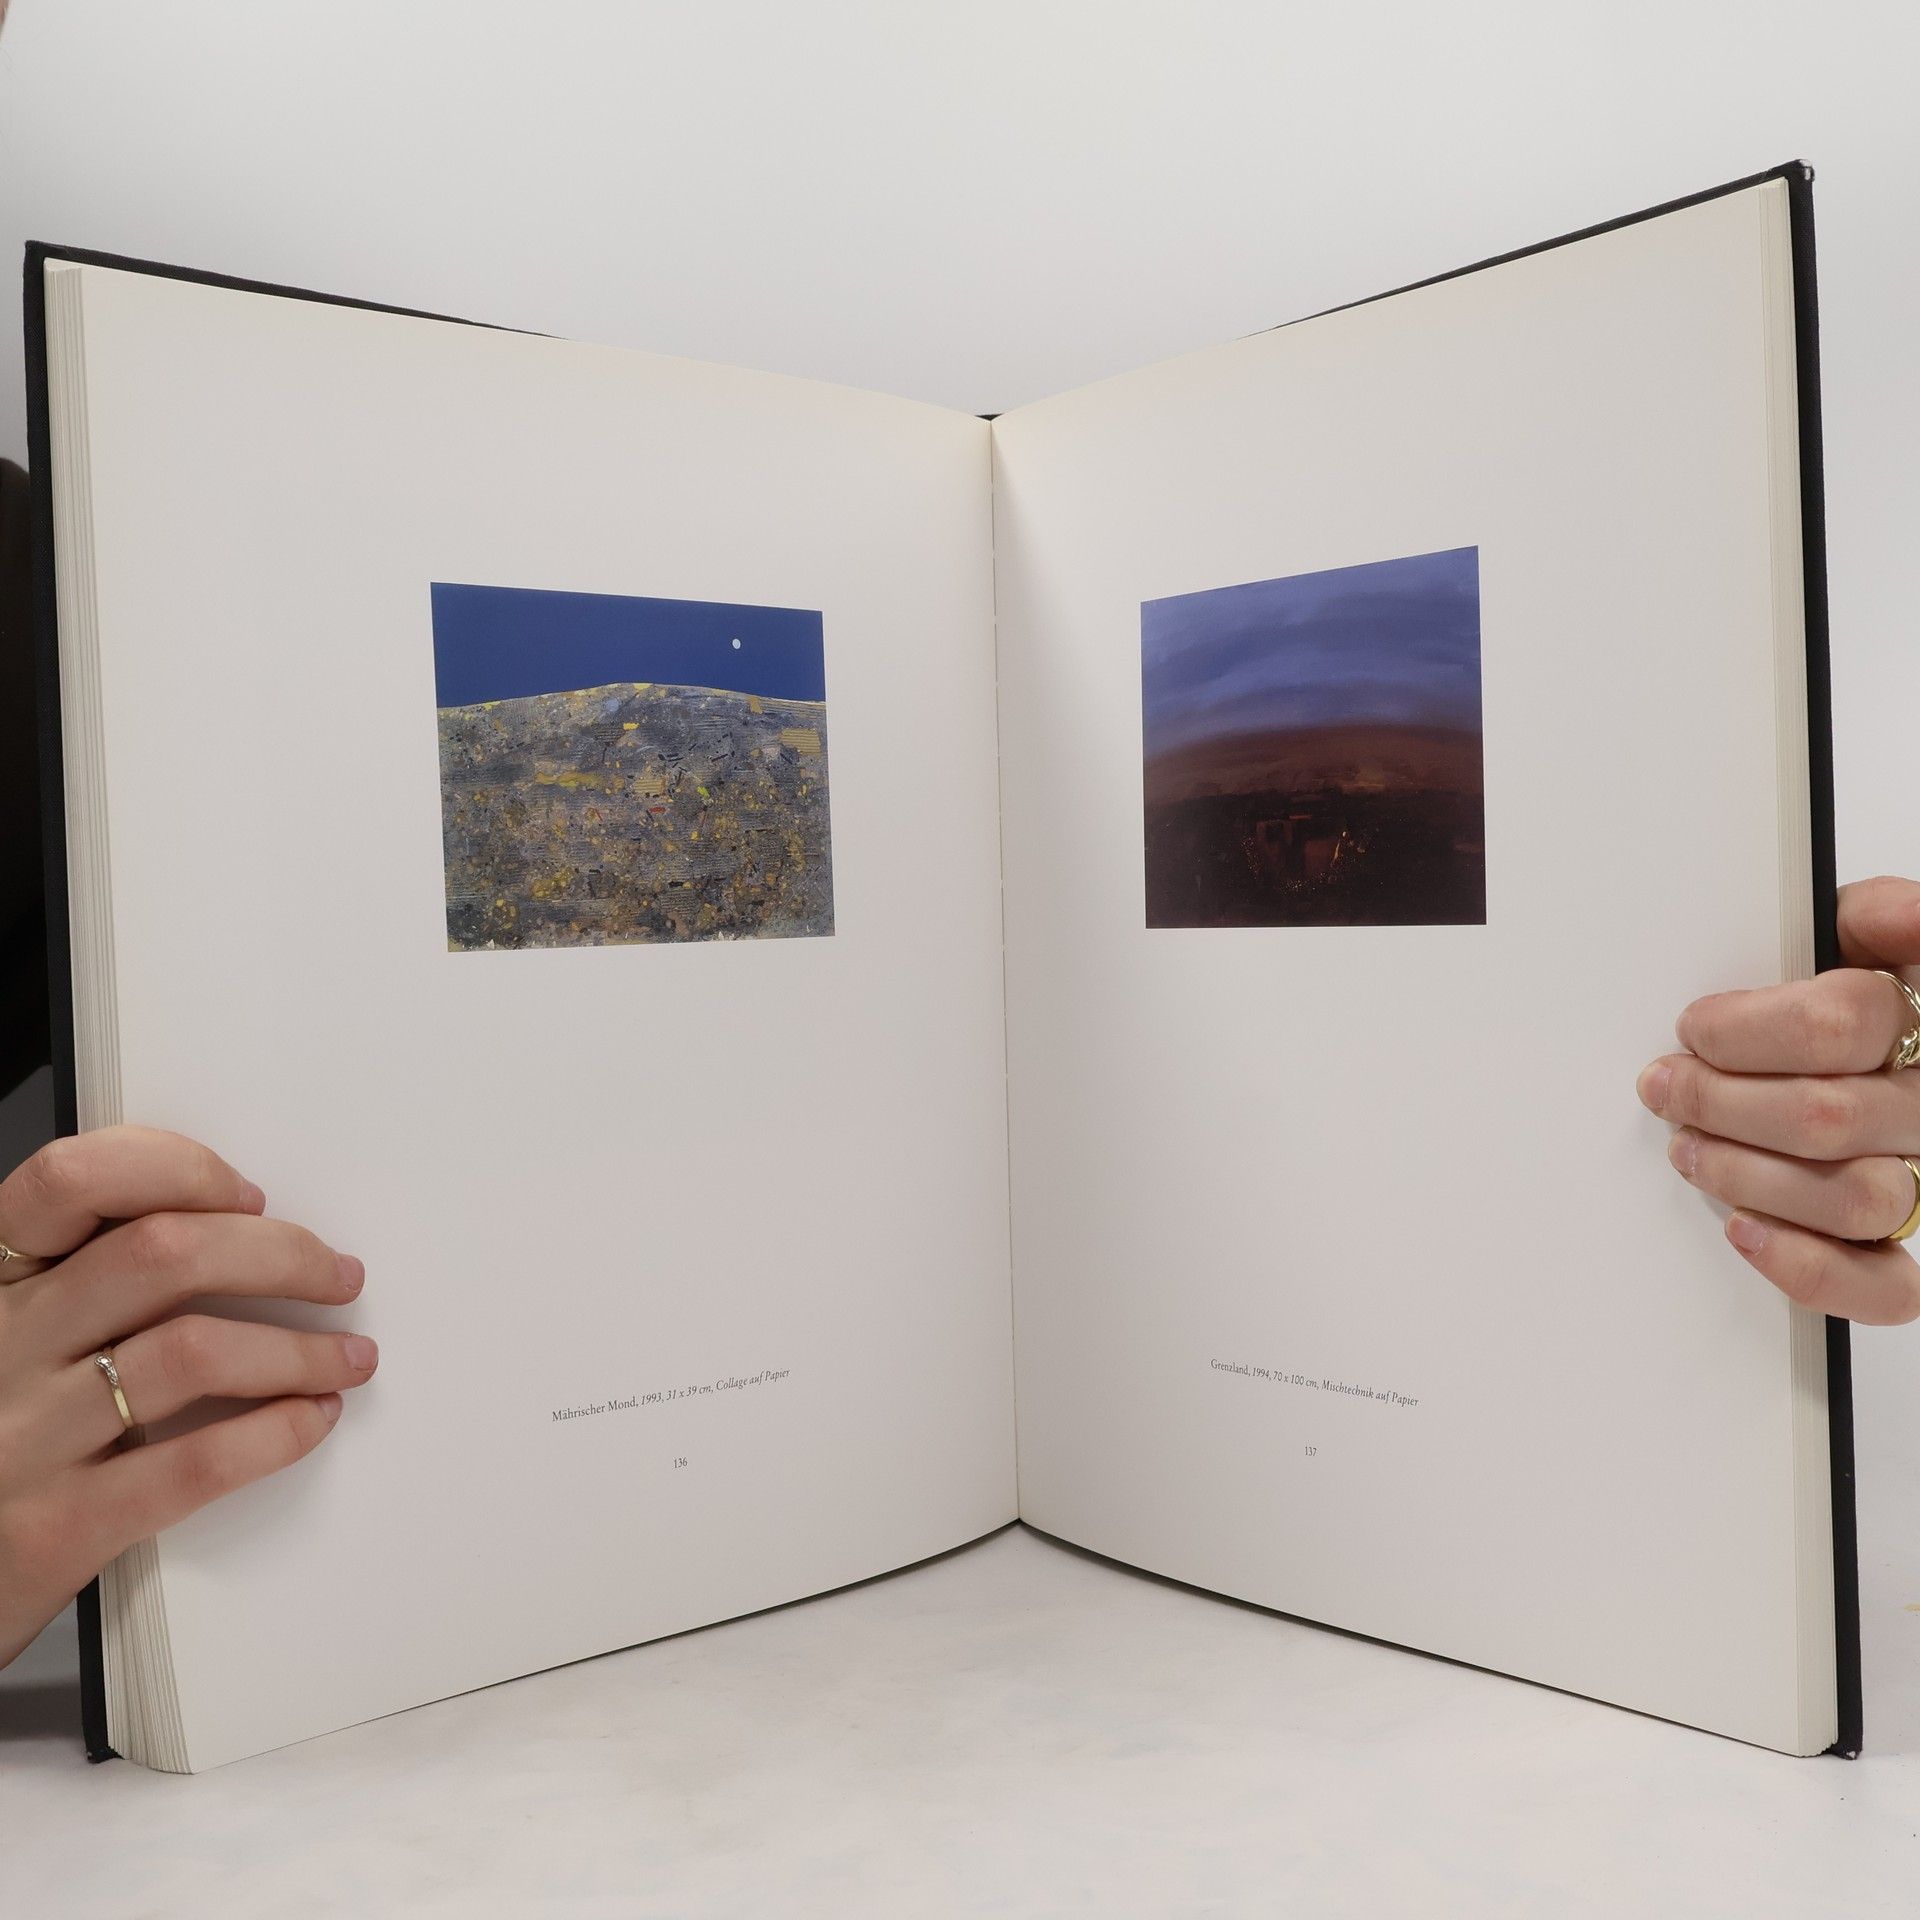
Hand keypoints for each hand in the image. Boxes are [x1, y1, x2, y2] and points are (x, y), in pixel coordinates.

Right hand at [0, 1126, 374, 1668]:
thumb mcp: (12, 1337)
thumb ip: (87, 1281)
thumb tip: (235, 1231)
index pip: (70, 1180)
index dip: (177, 1171)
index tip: (250, 1196)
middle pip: (162, 1254)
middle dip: (280, 1254)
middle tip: (337, 1275)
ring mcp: (23, 1438)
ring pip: (193, 1351)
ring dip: (301, 1350)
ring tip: (349, 1357)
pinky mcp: (55, 1527)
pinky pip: (193, 1462)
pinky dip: (274, 1434)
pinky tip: (311, 1420)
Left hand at [1639, 875, 1919, 1323]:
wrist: (1847, 1049)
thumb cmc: (1833, 988)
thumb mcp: (1844, 931)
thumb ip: (1872, 916)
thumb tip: (1893, 914)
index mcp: (1918, 1013)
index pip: (1844, 1023)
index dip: (1746, 1030)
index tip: (1693, 1028)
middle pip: (1828, 1115)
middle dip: (1721, 1101)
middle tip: (1666, 1085)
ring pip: (1854, 1197)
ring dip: (1744, 1174)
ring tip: (1687, 1146)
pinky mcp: (1902, 1253)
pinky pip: (1884, 1287)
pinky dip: (1807, 1267)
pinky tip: (1744, 1229)